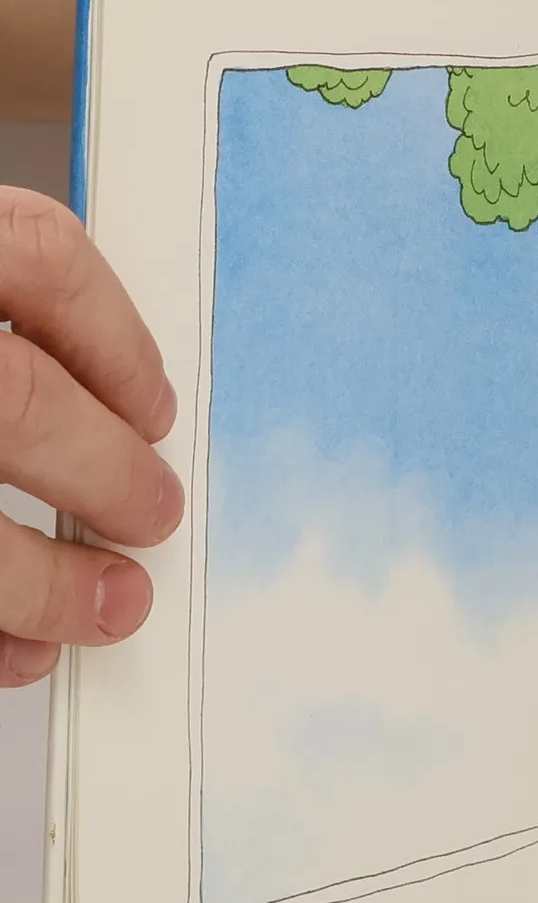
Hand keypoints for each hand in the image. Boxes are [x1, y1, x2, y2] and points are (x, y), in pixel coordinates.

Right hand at [0, 188, 181, 687]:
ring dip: (43, 584)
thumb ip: (19, 333)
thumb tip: (133, 415)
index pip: (30, 254)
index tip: (159, 407)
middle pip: (12, 397)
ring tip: (109, 610)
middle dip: (104, 471)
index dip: (112, 335)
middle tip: (154, 515)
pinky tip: (14, 649)